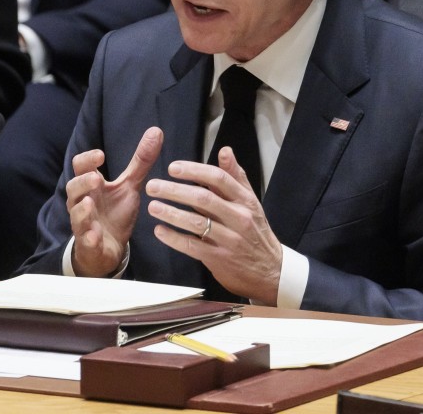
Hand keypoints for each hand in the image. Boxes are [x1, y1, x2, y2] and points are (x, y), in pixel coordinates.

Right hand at [68, 126, 162, 276]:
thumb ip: (141, 161)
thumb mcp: (130, 186)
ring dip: (82, 210)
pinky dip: (89, 237)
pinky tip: (95, 235)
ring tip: (90, 204)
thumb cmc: (115, 212)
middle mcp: (82, 201)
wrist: (109, 247)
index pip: (81, 166)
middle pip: (73, 187)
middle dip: (83, 183)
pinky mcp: (88, 243)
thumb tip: (156, 131)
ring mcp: (83, 222)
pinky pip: (85, 240)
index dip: (88, 159)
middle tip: (96, 179)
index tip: (101, 155)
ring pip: (75, 214)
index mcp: (91, 185)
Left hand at [145, 147, 282, 303]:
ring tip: (153, 206)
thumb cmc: (256, 232)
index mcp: (245, 200)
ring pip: (197, 223)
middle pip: (203, 199)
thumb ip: (236, 176)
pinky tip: (160, 231)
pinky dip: (175, 238)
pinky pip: (193, 247)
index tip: (173, 168)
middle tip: (153, 186)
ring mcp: (230, 239)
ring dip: (171, 213)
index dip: (194, 171)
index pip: (218, 179)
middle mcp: (239, 218)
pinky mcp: (220, 258)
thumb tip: (225, 151)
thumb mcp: (251, 202)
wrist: (270, 271)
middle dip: (175, 190)